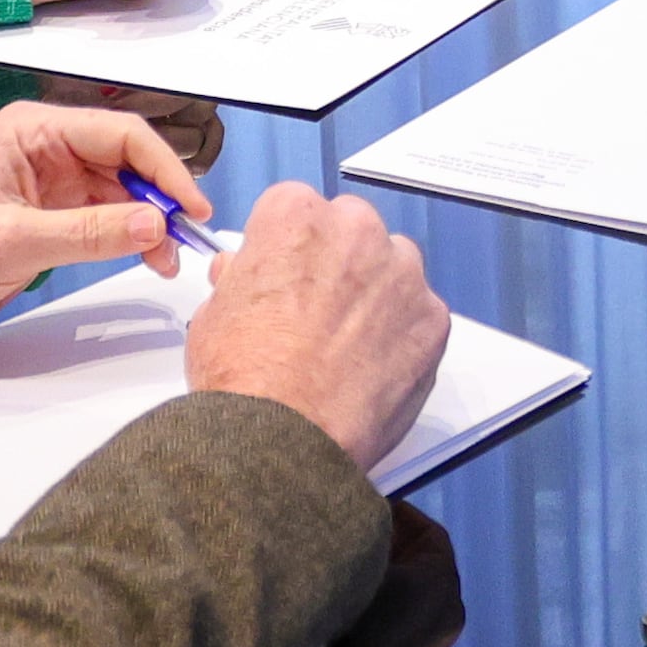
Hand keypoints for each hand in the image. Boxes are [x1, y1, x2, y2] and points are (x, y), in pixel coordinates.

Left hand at [0, 100, 209, 349]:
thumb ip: (88, 231)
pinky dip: (129, 239)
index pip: (120, 135)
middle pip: (127, 162)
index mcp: (31, 133)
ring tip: (168, 257)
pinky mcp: (47, 221)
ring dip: (149, 223)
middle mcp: (44, 152)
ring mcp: (48, 187)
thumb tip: (152, 224)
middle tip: (188, 236)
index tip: (191, 206)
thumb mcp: (12, 241)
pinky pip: (104, 221)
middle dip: (161, 197)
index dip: (164, 169)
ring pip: (121, 194)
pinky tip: (144, 256)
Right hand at [181, 184, 447, 473]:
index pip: (295, 208)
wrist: (282, 439)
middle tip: (316, 312)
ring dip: (376, 293)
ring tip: (346, 344)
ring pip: (393, 268)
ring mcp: (402, 274)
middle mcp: (356, 231)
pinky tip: (372, 368)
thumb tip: (245, 272)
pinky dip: (403, 335)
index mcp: (296, 216)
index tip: (284, 272)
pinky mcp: (433, 320)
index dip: (287, 246)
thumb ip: (240, 278)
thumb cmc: (243, 377)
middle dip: (338, 261)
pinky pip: (419, 315)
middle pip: (351, 229)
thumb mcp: (213, 312)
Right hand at [348, 503, 467, 646]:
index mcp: (442, 584)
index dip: (404, 517)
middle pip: (427, 571)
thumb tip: (365, 526)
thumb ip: (367, 542)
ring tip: (353, 578)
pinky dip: (386, 618)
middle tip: (360, 541)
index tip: (375, 509)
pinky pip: (403, 634)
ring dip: (392, 588)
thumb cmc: (353, 620)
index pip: (433, 537)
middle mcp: (448, 617)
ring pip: (415, 606)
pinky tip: (354, 618)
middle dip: (396, 552)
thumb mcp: (360, 565)